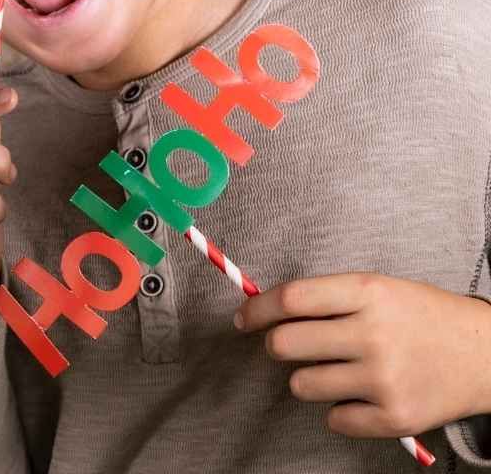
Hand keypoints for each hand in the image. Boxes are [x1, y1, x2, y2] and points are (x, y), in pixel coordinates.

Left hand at [238, 273, 490, 438]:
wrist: (486, 355)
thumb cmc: (423, 317)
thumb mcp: (380, 289)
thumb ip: (326, 298)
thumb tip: (262, 311)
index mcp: (368, 293)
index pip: (290, 299)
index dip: (257, 310)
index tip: (243, 319)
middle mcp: (373, 334)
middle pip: (284, 345)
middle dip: (278, 346)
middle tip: (295, 347)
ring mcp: (385, 378)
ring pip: (302, 385)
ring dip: (311, 379)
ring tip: (342, 370)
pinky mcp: (396, 416)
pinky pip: (334, 420)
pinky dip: (342, 411)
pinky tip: (365, 395)